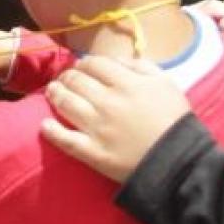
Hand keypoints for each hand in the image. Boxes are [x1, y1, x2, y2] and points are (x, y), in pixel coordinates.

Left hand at [41, 53, 189, 181]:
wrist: (179, 162)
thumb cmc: (175, 121)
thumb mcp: (165, 83)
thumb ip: (141, 66)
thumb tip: (117, 61)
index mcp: (126, 83)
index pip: (94, 64)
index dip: (84, 63)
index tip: (83, 67)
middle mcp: (107, 102)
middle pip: (76, 80)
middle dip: (67, 76)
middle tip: (66, 79)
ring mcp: (97, 128)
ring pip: (66, 104)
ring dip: (55, 94)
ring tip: (52, 92)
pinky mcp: (93, 153)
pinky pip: (65, 140)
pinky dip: (51, 131)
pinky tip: (44, 125)